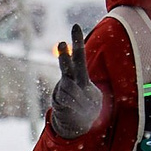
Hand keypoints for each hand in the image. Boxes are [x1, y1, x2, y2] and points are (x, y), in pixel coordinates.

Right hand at [48, 22, 103, 138]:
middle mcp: (70, 79)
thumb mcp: (93, 99)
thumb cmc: (86, 106)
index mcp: (81, 76)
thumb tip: (65, 91)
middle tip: (61, 43)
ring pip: (69, 87)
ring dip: (78, 98)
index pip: (79, 57)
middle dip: (64, 55)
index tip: (75, 26)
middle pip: (67, 65)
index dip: (77, 42)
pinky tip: (73, 109)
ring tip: (80, 105)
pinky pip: (66, 100)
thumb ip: (81, 92)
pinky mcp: (57, 100)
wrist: (76, 124)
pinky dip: (72, 106)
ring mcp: (62, 90)